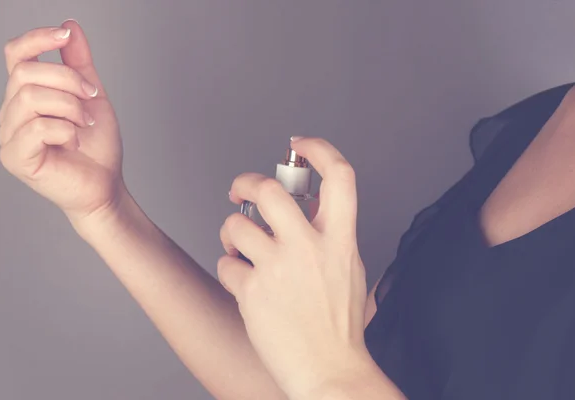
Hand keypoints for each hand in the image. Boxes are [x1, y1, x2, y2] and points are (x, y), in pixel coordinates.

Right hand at [0, 20, 124, 226]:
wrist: (105, 185)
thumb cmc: (96, 146)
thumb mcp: (92, 96)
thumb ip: (79, 64)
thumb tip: (70, 26)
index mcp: (26, 95)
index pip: (16, 55)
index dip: (36, 38)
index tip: (64, 37)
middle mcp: (10, 112)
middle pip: (26, 73)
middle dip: (68, 81)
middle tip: (92, 98)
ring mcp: (9, 136)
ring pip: (30, 97)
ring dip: (69, 107)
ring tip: (85, 123)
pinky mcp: (15, 157)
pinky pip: (35, 127)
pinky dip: (65, 129)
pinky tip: (75, 141)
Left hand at [218, 137, 374, 399]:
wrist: (329, 369)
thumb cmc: (339, 324)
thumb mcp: (349, 267)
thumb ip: (330, 233)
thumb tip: (308, 207)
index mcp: (340, 239)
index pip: (339, 175)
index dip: (318, 149)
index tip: (299, 145)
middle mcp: (308, 248)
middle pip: (269, 189)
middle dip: (245, 182)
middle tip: (239, 190)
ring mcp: (278, 269)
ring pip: (236, 225)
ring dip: (231, 232)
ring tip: (239, 247)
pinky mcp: (252, 291)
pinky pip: (226, 264)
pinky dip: (230, 269)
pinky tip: (244, 283)